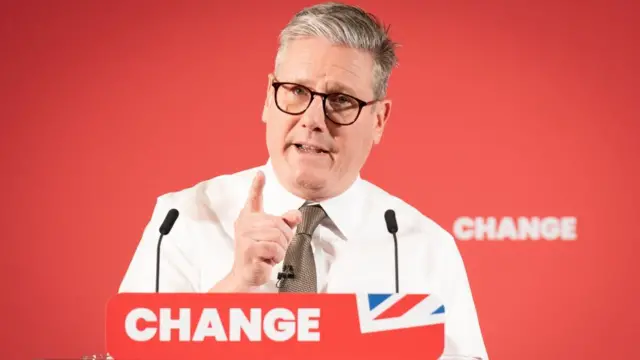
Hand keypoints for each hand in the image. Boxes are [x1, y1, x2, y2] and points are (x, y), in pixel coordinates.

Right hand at [210, 171, 300, 291]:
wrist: (247, 274)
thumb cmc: (260, 253)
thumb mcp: (275, 236)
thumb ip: (286, 223)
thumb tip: (297, 214)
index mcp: (250, 218)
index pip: (254, 198)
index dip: (257, 185)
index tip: (261, 174)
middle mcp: (245, 224)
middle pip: (279, 224)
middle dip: (284, 238)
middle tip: (276, 248)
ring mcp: (245, 236)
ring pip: (278, 236)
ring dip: (280, 249)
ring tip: (269, 254)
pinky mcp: (248, 249)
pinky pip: (273, 248)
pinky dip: (275, 257)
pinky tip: (266, 260)